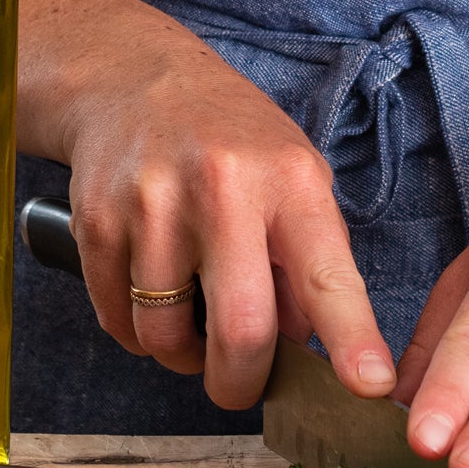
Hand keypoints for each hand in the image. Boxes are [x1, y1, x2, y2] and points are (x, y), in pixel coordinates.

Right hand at [21, 0, 394, 407]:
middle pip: (240, 329)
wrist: (133, 79)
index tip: (371, 387)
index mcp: (290, 184)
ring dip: (182, 357)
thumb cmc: (232, 142)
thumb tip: (304, 350)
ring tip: (192, 326)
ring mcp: (153, 205)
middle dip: (241, 384)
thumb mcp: (295, 180)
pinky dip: (139, 334)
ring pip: (167, 336)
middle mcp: (223, 190)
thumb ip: (309, 263)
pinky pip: (118, 321)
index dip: (352, 340)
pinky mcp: (97, 221)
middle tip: (239, 388)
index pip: (328, 277)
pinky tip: (154, 300)